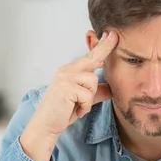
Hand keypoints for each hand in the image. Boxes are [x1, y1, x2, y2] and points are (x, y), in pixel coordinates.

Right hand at [20, 31, 117, 160]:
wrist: (46, 125)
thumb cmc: (62, 112)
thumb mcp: (83, 101)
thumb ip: (96, 93)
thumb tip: (111, 88)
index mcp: (70, 71)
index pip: (89, 57)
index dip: (101, 46)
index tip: (111, 35)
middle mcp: (66, 70)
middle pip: (92, 58)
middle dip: (104, 48)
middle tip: (114, 35)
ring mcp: (64, 77)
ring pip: (92, 81)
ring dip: (89, 98)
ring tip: (79, 107)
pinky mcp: (65, 87)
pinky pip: (88, 94)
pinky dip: (85, 105)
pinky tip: (76, 111)